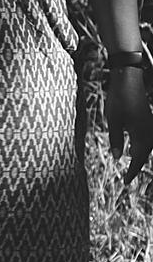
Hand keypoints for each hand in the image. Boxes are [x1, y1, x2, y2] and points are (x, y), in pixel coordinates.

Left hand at [107, 67, 152, 183]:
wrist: (129, 79)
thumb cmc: (119, 99)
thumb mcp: (113, 121)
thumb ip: (115, 140)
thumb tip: (117, 158)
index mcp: (142, 137)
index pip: (137, 161)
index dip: (131, 173)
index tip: (125, 182)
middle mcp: (150, 134)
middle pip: (144, 156)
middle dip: (136, 166)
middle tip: (127, 178)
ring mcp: (150, 127)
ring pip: (146, 147)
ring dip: (139, 156)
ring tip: (130, 165)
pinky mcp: (148, 120)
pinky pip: (147, 139)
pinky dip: (140, 146)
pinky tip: (132, 147)